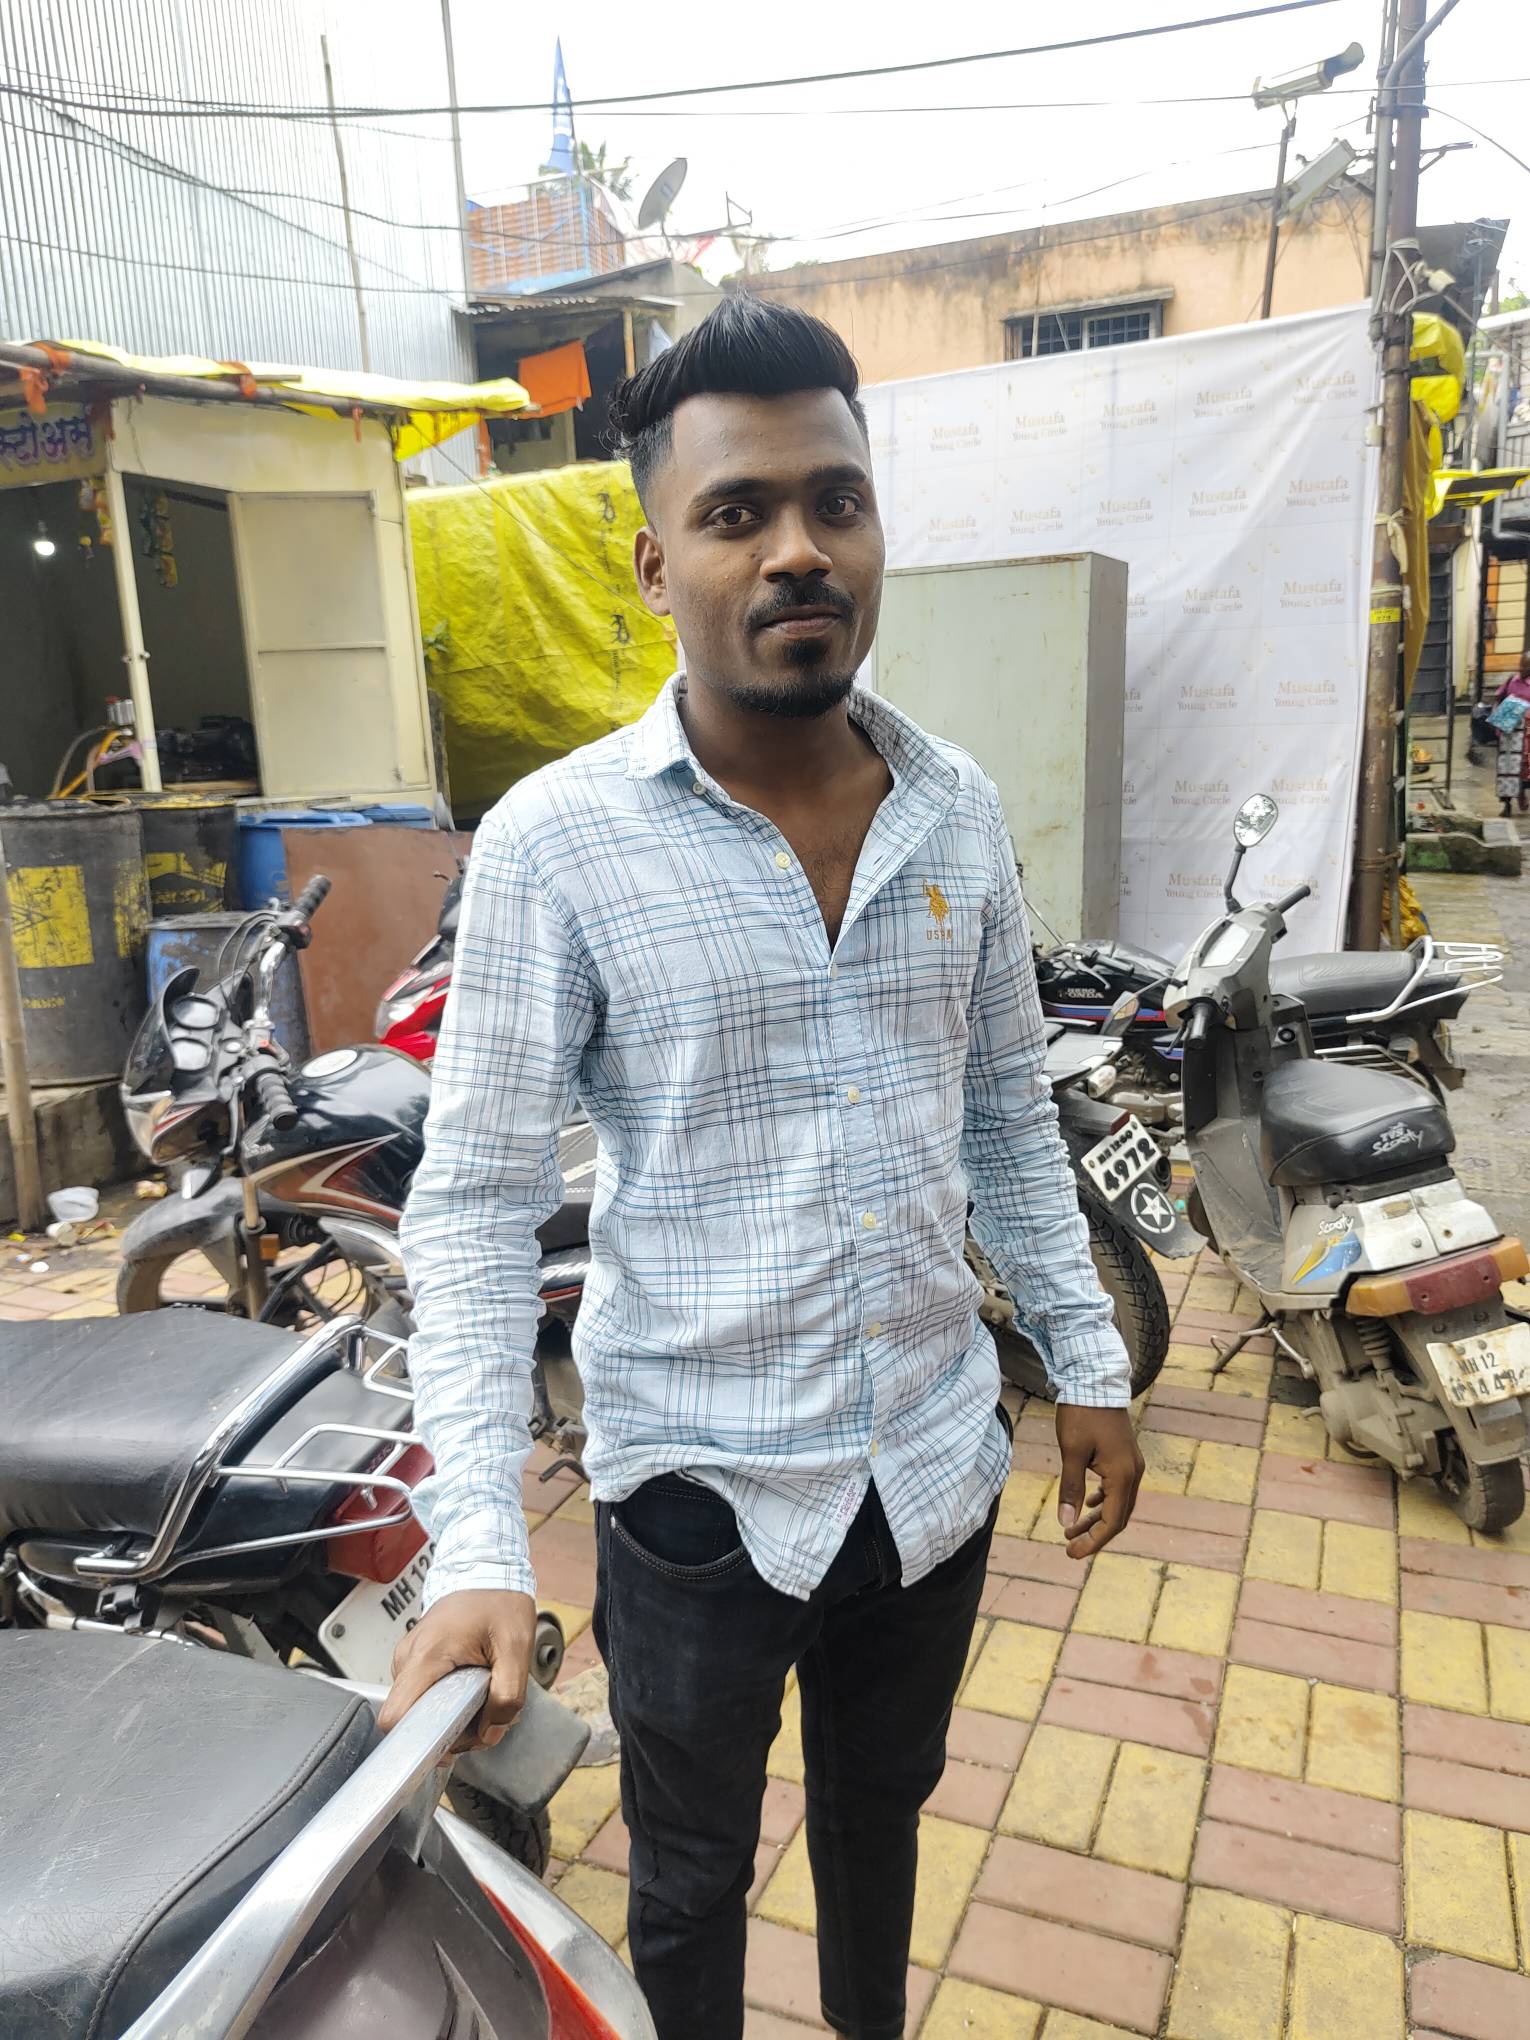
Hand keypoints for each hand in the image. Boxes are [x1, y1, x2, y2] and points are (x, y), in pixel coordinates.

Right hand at [377, 1588, 537, 1750]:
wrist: (488, 1568)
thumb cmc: (499, 1601)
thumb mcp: (516, 1647)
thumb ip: (508, 1696)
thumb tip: (490, 1733)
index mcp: (426, 1656)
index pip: (395, 1716)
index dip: (417, 1742)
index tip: (450, 1744)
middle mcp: (408, 1658)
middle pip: (411, 1719)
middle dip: (448, 1731)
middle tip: (483, 1717)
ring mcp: (410, 1658)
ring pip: (419, 1709)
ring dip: (452, 1716)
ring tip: (482, 1696)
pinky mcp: (417, 1660)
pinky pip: (425, 1694)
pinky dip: (449, 1701)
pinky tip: (473, 1688)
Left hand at [1055, 1406, 1143, 1561]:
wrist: (1095, 1381)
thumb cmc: (1081, 1414)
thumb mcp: (1071, 1452)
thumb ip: (1071, 1489)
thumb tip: (1066, 1523)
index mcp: (1122, 1475)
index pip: (1112, 1522)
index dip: (1092, 1542)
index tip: (1071, 1552)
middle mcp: (1133, 1473)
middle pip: (1118, 1517)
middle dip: (1095, 1535)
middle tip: (1070, 1547)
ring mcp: (1132, 1464)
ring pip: (1119, 1504)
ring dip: (1098, 1519)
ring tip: (1073, 1530)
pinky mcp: (1126, 1456)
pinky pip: (1118, 1488)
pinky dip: (1103, 1501)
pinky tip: (1089, 1504)